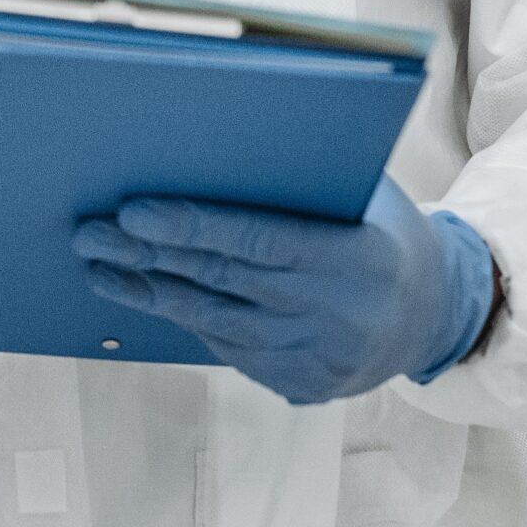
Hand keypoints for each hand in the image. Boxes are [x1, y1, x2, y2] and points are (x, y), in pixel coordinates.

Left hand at [75, 176, 493, 404]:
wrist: (436, 316)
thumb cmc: (389, 234)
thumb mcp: (366, 192)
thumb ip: (303, 175)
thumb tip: (213, 139)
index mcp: (358, 259)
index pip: (259, 240)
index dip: (192, 227)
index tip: (134, 211)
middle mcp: (337, 315)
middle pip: (223, 281)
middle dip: (148, 256)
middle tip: (91, 232)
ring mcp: (318, 360)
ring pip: (215, 322)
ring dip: (149, 292)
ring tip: (99, 265)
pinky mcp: (302, 386)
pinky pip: (228, 348)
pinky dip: (184, 318)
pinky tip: (146, 293)